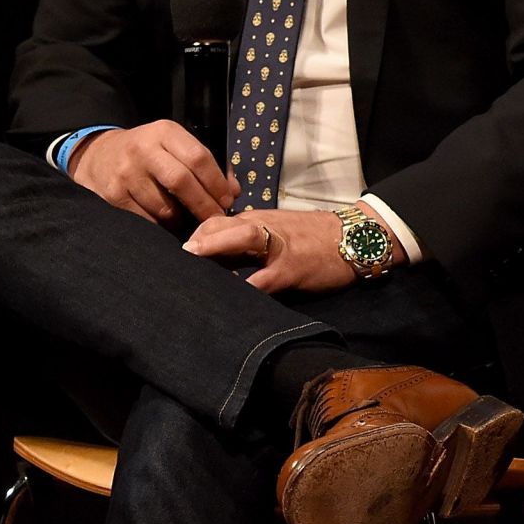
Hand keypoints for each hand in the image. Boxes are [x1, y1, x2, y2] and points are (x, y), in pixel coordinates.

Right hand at [70, 120, 238, 224]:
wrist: (100, 156)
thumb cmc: (151, 153)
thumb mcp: (176, 146)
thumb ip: (206, 165)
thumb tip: (234, 192)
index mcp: (165, 132)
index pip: (198, 157)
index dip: (217, 183)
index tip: (227, 200)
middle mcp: (144, 150)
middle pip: (181, 181)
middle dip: (204, 205)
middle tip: (216, 219)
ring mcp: (126, 173)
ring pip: (163, 206)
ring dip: (184, 220)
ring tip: (194, 224)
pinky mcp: (113, 196)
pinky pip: (146, 220)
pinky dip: (162, 227)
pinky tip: (170, 227)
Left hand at [183, 208, 392, 293]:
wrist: (356, 238)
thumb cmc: (315, 237)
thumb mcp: (279, 230)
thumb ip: (249, 239)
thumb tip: (215, 256)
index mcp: (256, 219)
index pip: (213, 222)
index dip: (191, 238)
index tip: (170, 256)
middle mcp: (262, 227)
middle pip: (217, 227)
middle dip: (192, 245)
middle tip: (167, 265)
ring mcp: (276, 248)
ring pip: (236, 242)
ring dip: (209, 255)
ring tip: (188, 275)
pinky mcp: (290, 270)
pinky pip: (260, 280)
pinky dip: (241, 290)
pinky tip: (225, 304)